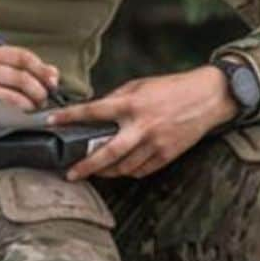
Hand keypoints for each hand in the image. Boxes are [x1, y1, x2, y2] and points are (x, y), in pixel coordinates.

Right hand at [0, 45, 60, 110]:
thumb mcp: (14, 71)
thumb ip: (37, 70)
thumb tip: (53, 75)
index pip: (24, 57)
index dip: (42, 70)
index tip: (53, 83)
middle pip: (22, 78)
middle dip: (38, 92)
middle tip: (43, 100)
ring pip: (15, 96)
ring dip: (30, 105)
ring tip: (33, 108)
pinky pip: (5, 110)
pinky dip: (19, 113)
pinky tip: (23, 113)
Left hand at [48, 66, 238, 179]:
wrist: (208, 97)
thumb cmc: (172, 88)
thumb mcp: (140, 86)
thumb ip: (117, 99)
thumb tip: (95, 111)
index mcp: (132, 104)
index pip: (93, 111)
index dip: (70, 117)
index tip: (51, 122)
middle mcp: (142, 126)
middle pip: (107, 153)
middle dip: (86, 166)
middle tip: (70, 175)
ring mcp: (155, 143)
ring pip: (123, 167)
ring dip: (106, 172)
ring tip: (94, 171)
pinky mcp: (167, 155)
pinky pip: (141, 170)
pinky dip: (128, 171)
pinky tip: (120, 169)